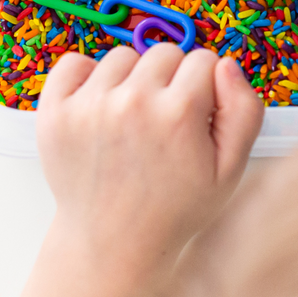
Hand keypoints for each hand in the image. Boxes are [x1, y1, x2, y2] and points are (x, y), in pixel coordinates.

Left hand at [21, 45, 262, 296]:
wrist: (112, 243)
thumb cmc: (173, 208)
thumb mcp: (230, 169)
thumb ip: (243, 111)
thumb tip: (226, 65)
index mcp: (178, 114)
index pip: (204, 59)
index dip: (206, 87)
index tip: (197, 115)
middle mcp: (132, 102)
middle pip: (165, 53)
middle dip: (171, 80)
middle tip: (164, 121)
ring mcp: (88, 106)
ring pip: (123, 57)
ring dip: (131, 79)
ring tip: (132, 120)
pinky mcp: (54, 112)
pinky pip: (74, 62)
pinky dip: (86, 77)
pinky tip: (101, 106)